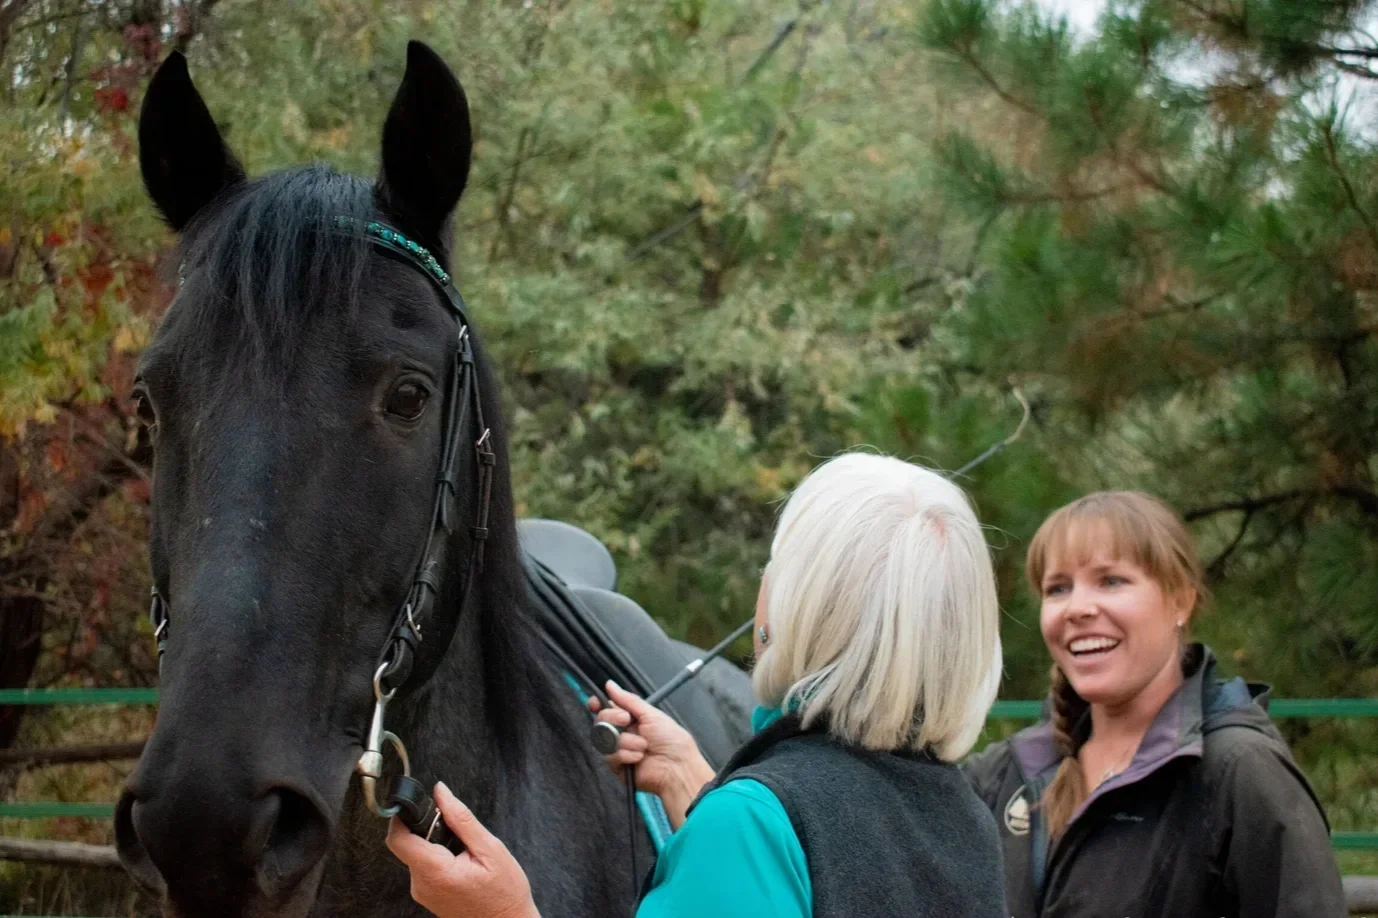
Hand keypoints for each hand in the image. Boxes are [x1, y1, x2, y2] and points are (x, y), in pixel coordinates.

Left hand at [385, 782, 539, 917]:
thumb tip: (440, 792)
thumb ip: (461, 818)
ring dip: (434, 843)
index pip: (398, 839)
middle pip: (407, 844)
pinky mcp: (427, 895)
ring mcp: (423, 892)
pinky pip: (423, 867)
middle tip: (454, 828)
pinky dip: (437, 857)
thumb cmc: (504, 892)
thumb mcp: (490, 849)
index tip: (417, 804)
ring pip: (416, 854)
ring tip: (463, 849)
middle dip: (426, 828)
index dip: (402, 816)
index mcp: (435, 871)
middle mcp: (422, 885)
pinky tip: (460, 861)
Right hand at [588, 680, 715, 827]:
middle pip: (601, 721)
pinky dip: (626, 754)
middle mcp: (622, 733)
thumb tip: (610, 684)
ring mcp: (619, 750)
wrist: (678, 767)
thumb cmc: (671, 739)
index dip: (597, 706)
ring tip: (643, 746)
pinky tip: (640, 757)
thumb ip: (628, 700)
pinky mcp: (618, 767)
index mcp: (631, 719)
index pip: (606, 709)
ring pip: (604, 739)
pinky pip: (610, 757)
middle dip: (612, 718)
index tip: (595, 703)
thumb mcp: (651, 714)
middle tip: (626, 720)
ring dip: (625, 740)